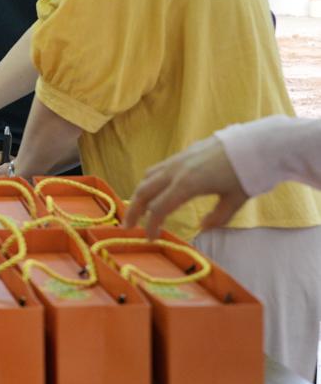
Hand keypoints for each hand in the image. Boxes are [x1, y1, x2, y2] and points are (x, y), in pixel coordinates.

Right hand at [124, 136, 248, 238]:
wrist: (258, 144)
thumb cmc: (248, 174)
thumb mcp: (235, 201)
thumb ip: (218, 217)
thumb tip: (202, 226)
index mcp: (187, 185)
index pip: (159, 208)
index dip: (151, 225)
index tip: (150, 238)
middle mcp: (177, 171)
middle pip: (144, 191)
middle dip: (133, 210)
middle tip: (127, 226)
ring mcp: (178, 160)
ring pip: (148, 177)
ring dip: (140, 194)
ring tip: (138, 208)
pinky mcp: (184, 153)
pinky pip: (159, 168)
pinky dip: (151, 182)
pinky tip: (157, 190)